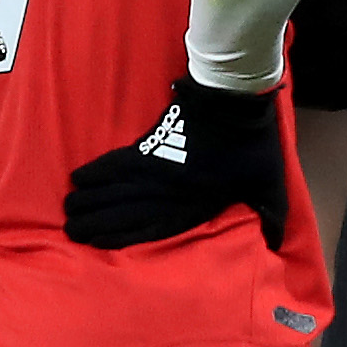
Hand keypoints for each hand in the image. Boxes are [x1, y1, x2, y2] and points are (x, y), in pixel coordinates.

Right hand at [63, 78, 288, 250]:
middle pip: (126, 210)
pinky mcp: (150, 142)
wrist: (235, 101)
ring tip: (68, 209)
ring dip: (91, 199)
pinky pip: (117, 162)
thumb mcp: (270, 184)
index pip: (154, 227)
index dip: (123, 238)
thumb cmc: (255, 145)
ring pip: (116, 187)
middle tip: (71, 230)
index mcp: (196, 204)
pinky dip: (98, 170)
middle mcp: (170, 190)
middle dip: (97, 223)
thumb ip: (272, 215)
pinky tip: (80, 177)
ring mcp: (157, 166)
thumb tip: (278, 245)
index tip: (97, 245)